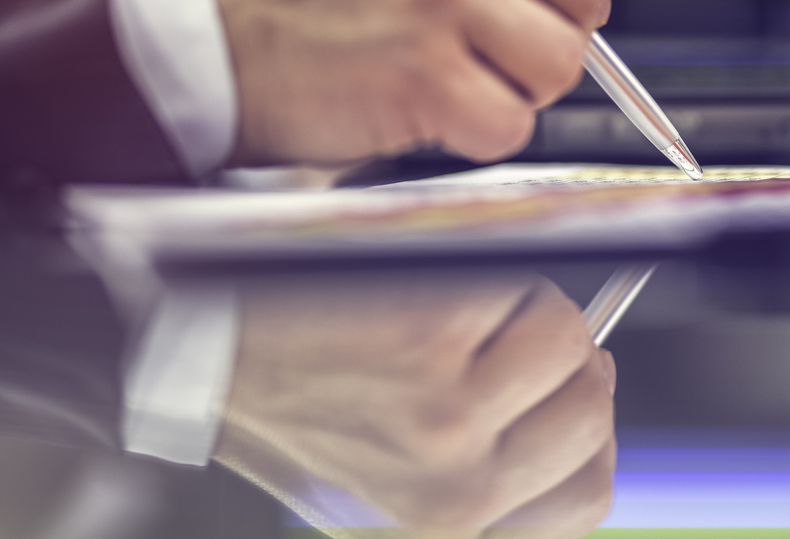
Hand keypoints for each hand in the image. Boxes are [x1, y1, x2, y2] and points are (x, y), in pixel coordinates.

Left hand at [213, 273, 615, 537]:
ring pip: (571, 341)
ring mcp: (449, 412)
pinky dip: (493, 276)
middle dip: (568, 363)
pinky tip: (433, 290)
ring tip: (460, 314)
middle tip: (509, 343)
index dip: (588, 434)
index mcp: (450, 523)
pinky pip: (524, 292)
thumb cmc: (285, 405)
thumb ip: (490, 470)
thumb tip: (575, 417)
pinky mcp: (434, 336)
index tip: (564, 399)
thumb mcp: (392, 481)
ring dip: (532, 311)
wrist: (198, 348)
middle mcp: (456, 481)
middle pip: (592, 410)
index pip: (587, 493)